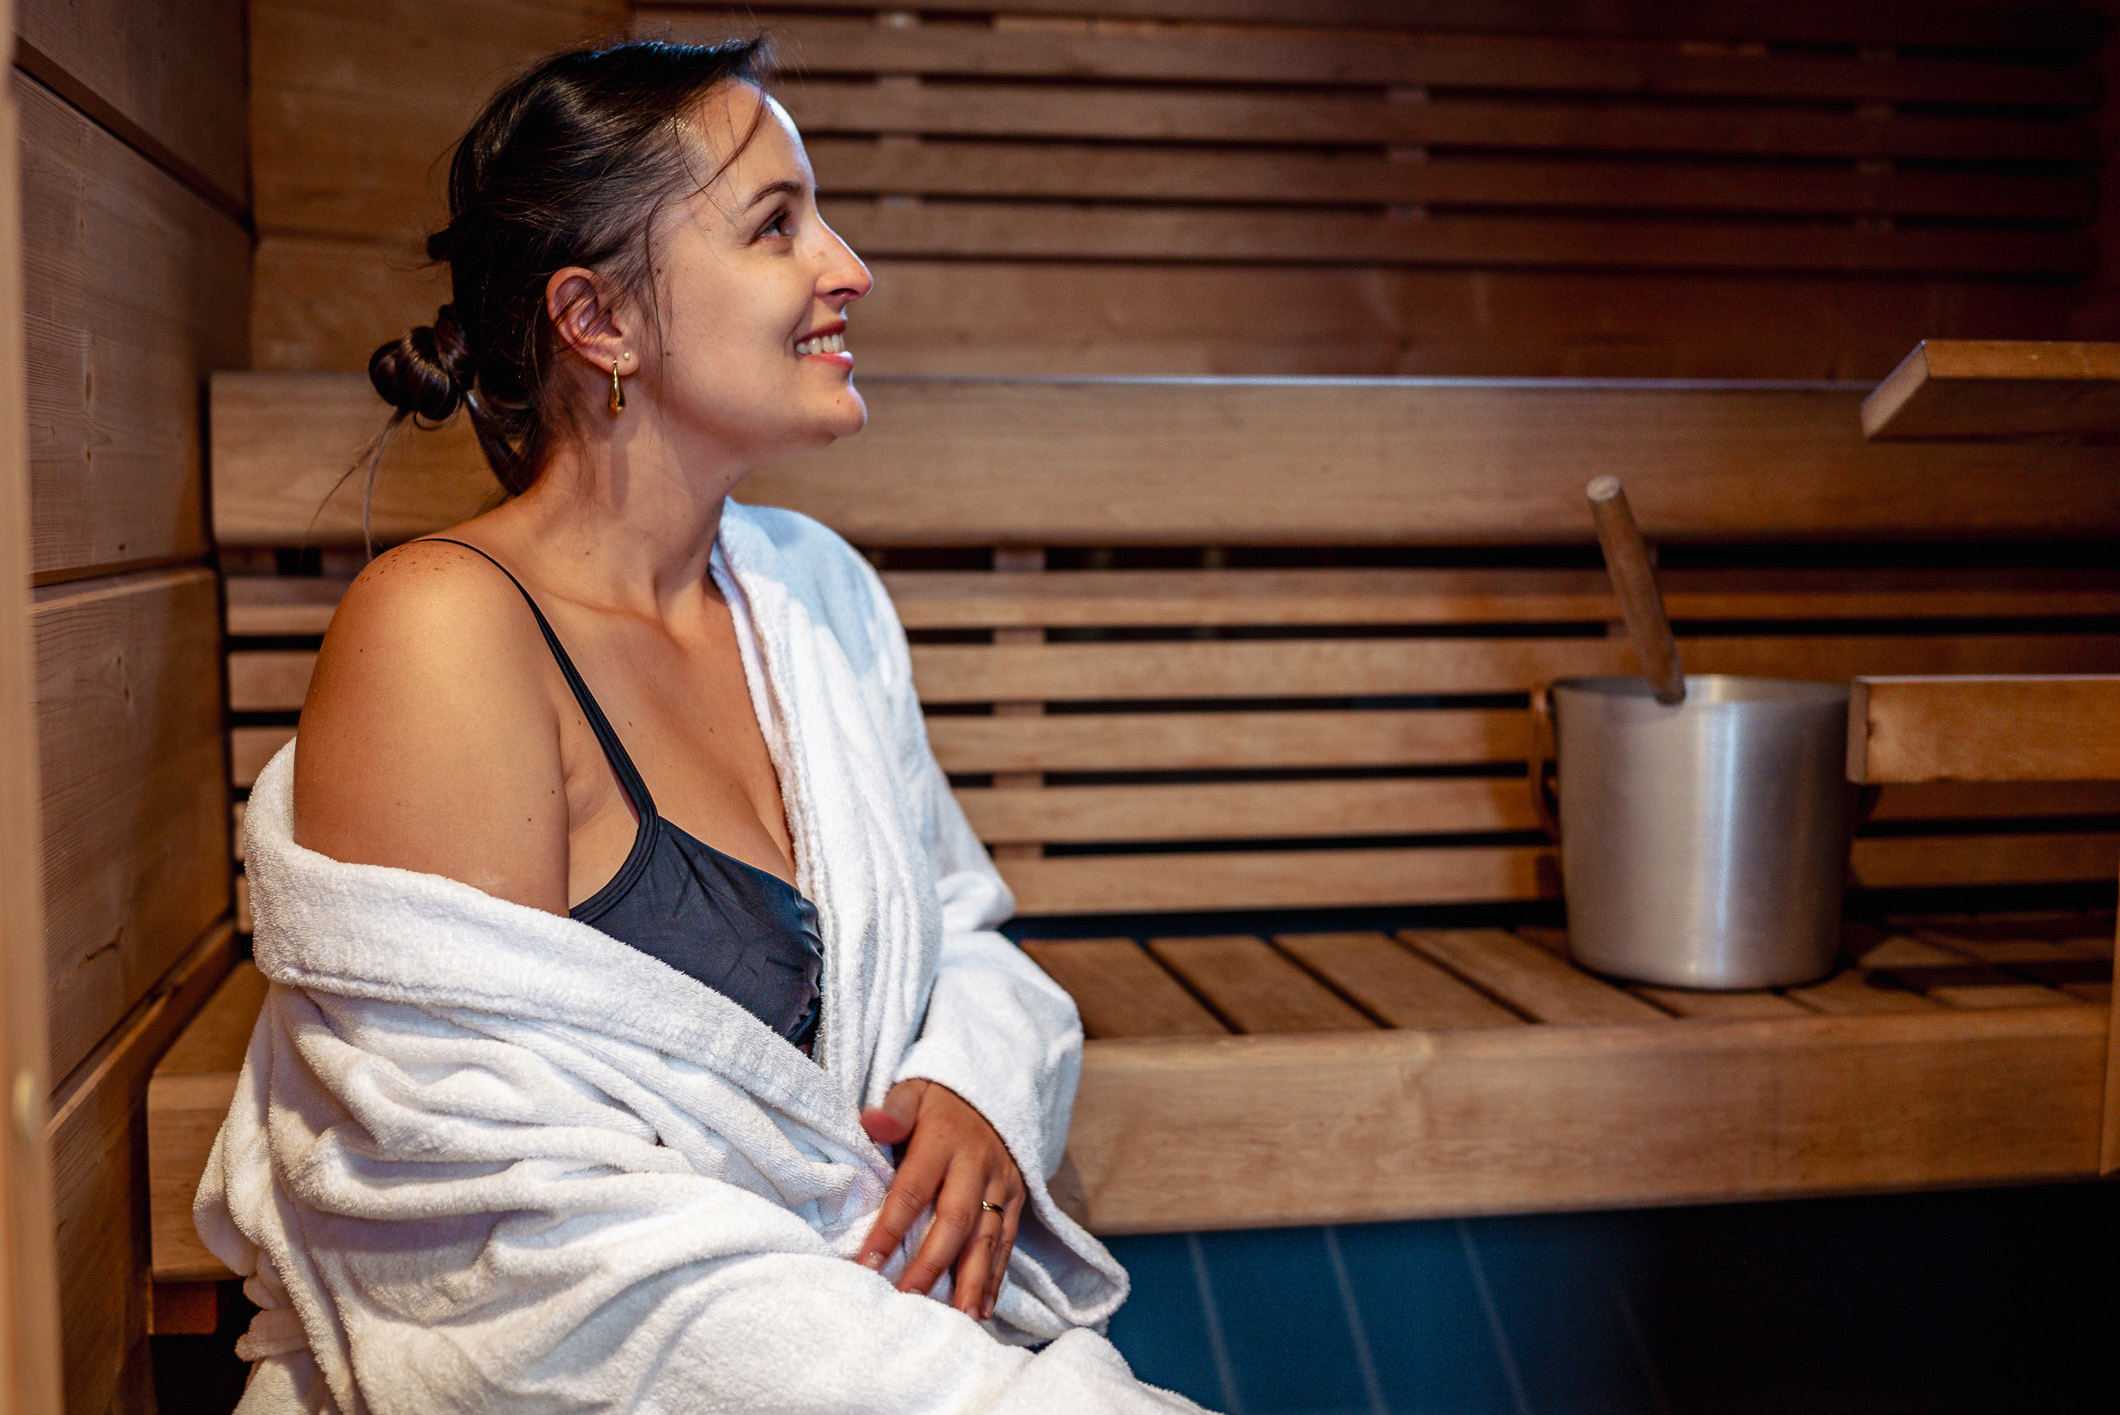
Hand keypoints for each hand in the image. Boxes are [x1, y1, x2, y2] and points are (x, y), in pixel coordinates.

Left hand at [854, 1079, 1024, 1320]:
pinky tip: (982, 1308)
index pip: (913, 1191)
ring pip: (986, 1237)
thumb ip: (894, 1110)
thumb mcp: (913, 1092)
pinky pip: (1007, 1240)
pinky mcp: (1016, 1198)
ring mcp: (1001, 1183)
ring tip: (957, 1318)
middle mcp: (977, 1165)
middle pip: (956, 1221)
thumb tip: (871, 1121)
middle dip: (933, 1265)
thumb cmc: (937, 1101)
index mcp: (944, 1141)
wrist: (991, 1091)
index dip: (890, 1230)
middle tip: (909, 1301)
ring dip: (972, 1281)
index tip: (867, 1266)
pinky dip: (995, 1276)